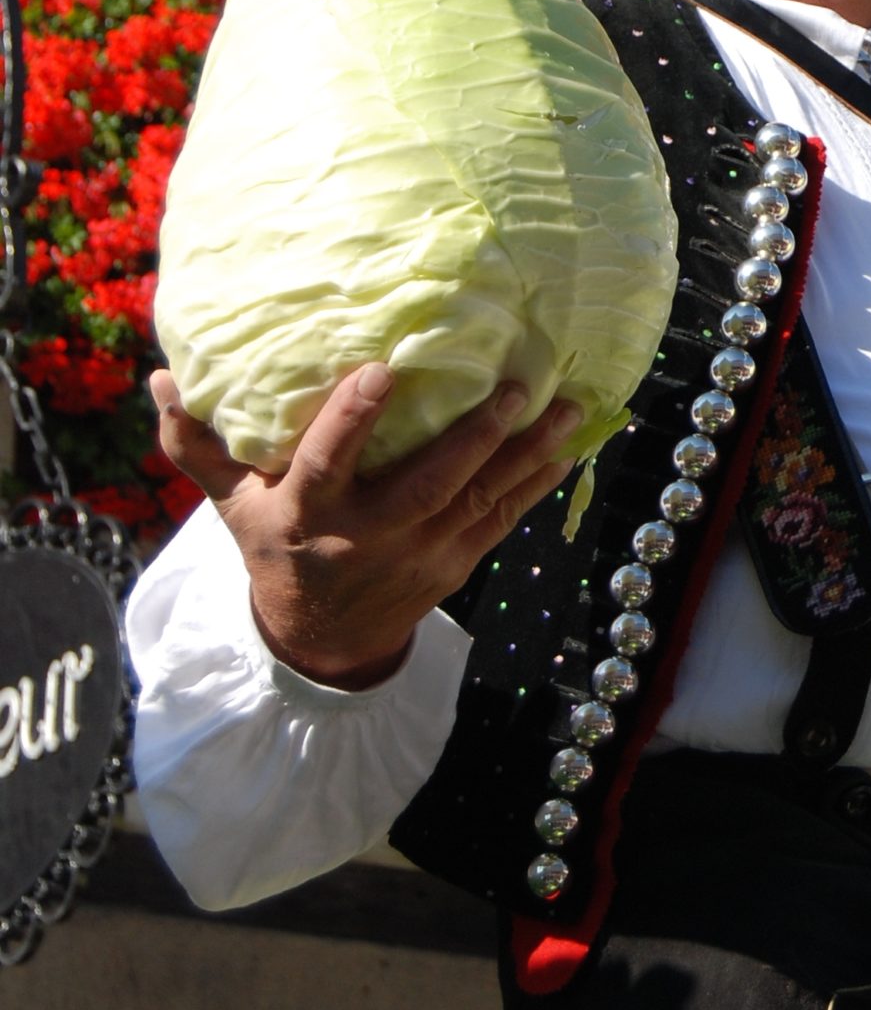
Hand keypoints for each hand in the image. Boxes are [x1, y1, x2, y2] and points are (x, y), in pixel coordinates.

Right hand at [152, 364, 580, 690]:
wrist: (321, 640)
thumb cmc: (277, 549)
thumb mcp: (232, 506)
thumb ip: (199, 445)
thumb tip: (162, 377)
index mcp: (309, 513)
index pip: (329, 462)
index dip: (353, 418)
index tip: (383, 369)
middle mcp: (369, 535)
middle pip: (428, 484)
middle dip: (475, 438)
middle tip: (516, 387)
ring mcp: (419, 554)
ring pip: (479, 500)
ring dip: (527, 454)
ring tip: (567, 407)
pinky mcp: (455, 565)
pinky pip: (502, 520)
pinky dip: (538, 484)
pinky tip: (570, 447)